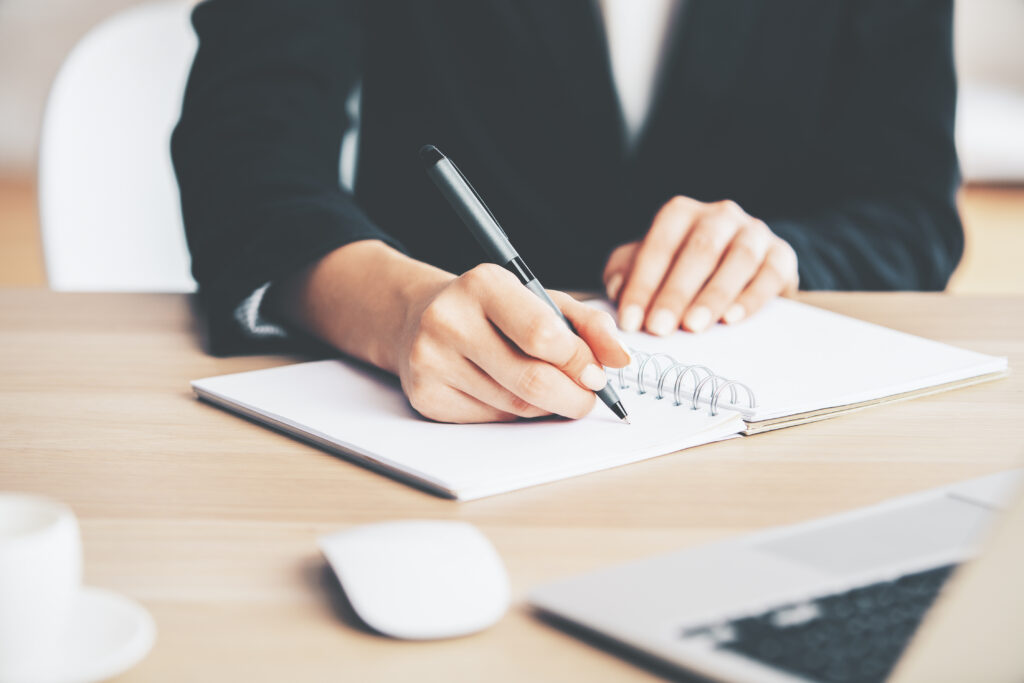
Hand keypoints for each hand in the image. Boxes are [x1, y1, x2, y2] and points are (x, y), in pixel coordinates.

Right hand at [396, 264, 630, 422]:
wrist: (419, 318)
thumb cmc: (493, 310)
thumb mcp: (541, 300)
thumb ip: (589, 325)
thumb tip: (621, 360)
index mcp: (483, 284)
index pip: (542, 335)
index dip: (579, 362)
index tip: (597, 374)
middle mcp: (449, 319)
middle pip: (531, 380)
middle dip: (572, 397)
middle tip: (586, 398)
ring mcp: (431, 360)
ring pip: (515, 406)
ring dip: (544, 406)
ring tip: (545, 387)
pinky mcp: (425, 396)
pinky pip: (491, 419)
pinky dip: (513, 413)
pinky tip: (506, 391)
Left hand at [603, 197, 798, 335]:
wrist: (743, 267)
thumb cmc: (684, 268)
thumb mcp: (650, 265)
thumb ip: (626, 272)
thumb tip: (615, 290)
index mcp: (681, 214)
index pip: (659, 244)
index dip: (643, 283)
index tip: (630, 321)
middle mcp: (719, 216)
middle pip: (699, 250)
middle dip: (676, 292)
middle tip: (659, 328)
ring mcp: (754, 233)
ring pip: (738, 258)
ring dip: (713, 295)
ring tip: (693, 327)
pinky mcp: (781, 256)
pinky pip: (769, 274)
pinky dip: (750, 298)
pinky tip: (731, 320)